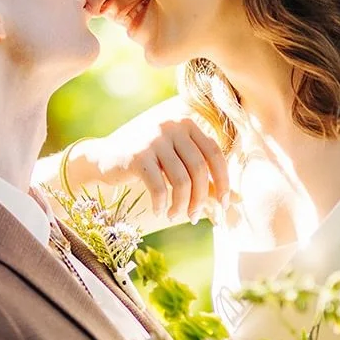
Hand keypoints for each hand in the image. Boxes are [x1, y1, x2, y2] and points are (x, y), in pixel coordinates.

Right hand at [84, 100, 230, 223]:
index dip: (223, 181)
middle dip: (201, 198)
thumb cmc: (146, 161)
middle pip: (199, 169)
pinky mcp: (136, 155)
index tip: (224, 204)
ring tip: (176, 216)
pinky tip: (159, 211)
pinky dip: (162, 204)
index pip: (214, 153)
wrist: (103, 157)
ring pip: (181, 180)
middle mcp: (171, 126)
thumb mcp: (176, 162)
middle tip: (194, 217)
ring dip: (182, 205)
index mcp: (186, 123)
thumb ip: (204, 177)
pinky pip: (158, 187)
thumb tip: (236, 200)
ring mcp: (153, 139)